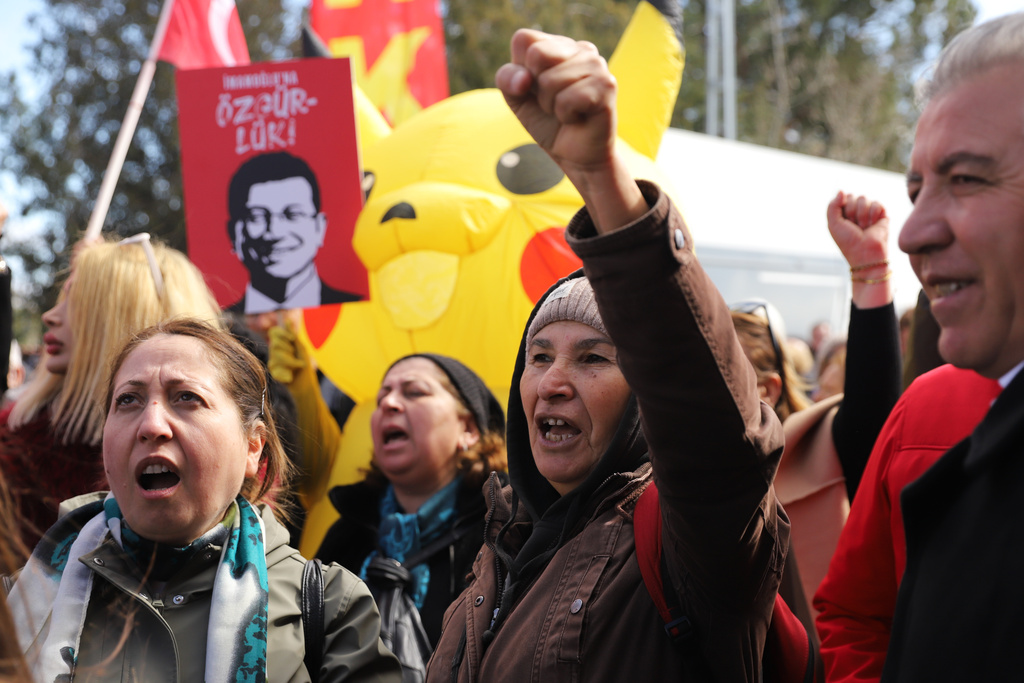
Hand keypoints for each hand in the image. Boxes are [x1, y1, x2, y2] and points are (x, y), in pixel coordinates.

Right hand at [267, 321, 307, 384]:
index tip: (292, 339)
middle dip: (288, 350)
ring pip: (275, 355)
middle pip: (274, 343)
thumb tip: (287, 319)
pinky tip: (290, 376)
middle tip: (297, 358)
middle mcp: (275, 351)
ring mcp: (273, 361)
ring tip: (296, 368)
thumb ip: (293, 335)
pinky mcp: (272, 371)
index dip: (282, 334)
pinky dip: (287, 371)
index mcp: (283, 344)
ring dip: (290, 362)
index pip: (274, 332)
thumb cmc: (305, 367)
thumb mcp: (301, 349)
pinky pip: (275, 367)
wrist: (305, 386)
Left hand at [495, 29, 645, 232]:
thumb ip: (507, 79)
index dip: (520, 70)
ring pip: (551, 80)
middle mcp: (581, 49)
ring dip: (552, 105)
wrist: (575, 156)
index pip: (524, 39)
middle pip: (537, 55)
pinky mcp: (606, 85)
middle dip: (537, 88)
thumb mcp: (517, 99)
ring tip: (567, 111)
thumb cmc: (548, 123)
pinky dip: (566, 115)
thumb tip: (524, 78)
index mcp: (559, 45)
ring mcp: (597, 64)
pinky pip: (568, 98)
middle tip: (553, 102)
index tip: (534, 89)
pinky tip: (578, 117)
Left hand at [828, 191, 891, 307]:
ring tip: (864, 227)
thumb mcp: (833, 223)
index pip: (843, 197)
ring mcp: (869, 212)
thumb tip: (841, 190)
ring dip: (861, 215)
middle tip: (854, 226)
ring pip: (864, 198)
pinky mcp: (882, 214)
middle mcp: (857, 210)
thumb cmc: (848, 241)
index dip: (843, 208)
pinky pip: (877, 203)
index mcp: (844, 212)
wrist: (865, 252)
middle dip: (851, 211)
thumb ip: (832, 205)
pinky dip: (873, 215)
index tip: (844, 223)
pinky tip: (873, 225)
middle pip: (853, 196)